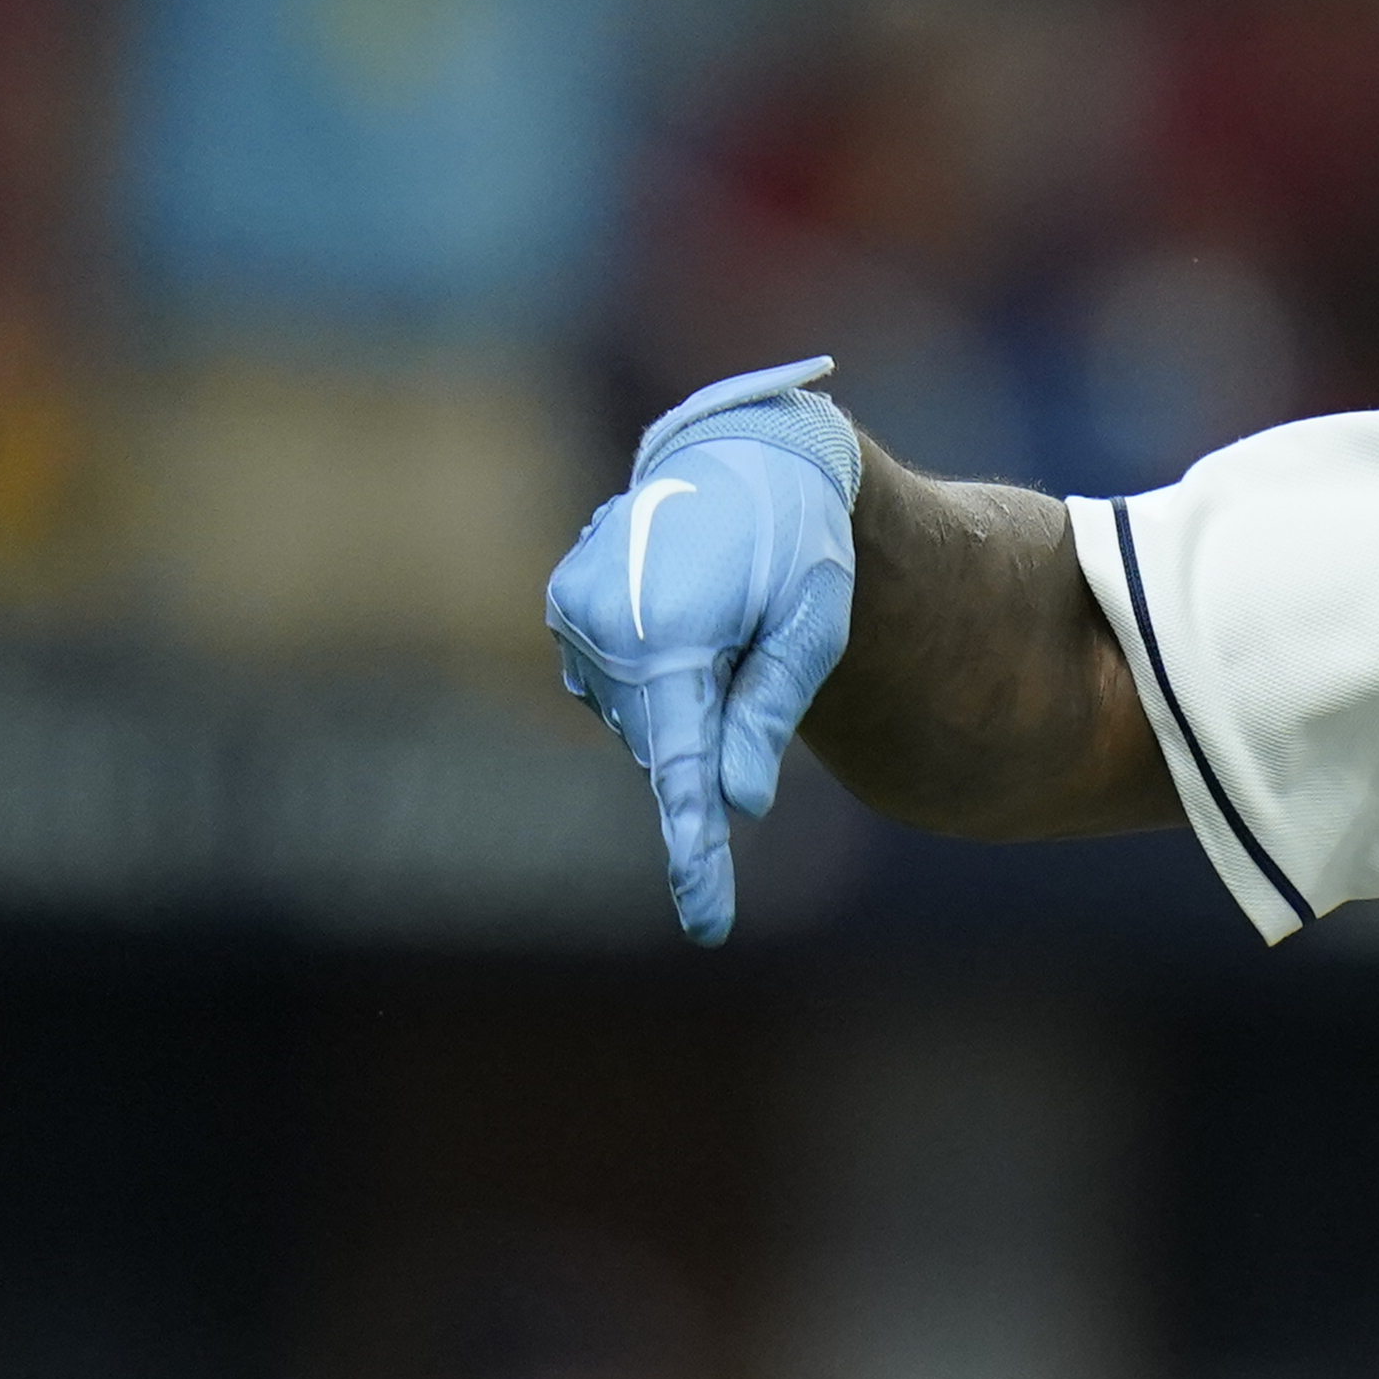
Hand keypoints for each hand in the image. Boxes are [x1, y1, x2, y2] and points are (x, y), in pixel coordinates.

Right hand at [547, 360, 860, 943]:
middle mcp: (600, 624)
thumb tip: (738, 805)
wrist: (751, 456)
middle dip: (713, 732)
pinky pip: (621, 688)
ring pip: (642, 721)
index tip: (707, 922)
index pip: (680, 766)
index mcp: (666, 632)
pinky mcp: (565, 610)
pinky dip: (662, 678)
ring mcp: (572, 616)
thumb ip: (770, 712)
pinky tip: (691, 615)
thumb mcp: (813, 625)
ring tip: (728, 615)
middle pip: (665, 744)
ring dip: (690, 699)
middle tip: (761, 643)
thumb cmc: (801, 544)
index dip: (696, 850)